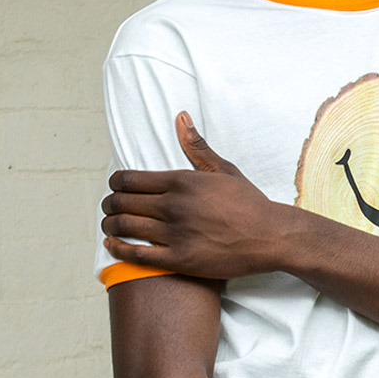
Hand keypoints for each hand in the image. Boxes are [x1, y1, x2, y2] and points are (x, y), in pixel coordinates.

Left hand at [102, 113, 295, 279]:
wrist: (270, 237)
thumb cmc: (248, 202)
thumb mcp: (223, 169)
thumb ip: (196, 146)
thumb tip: (180, 117)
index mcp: (182, 181)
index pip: (129, 179)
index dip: (115, 183)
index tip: (116, 187)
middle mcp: (174, 206)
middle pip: (122, 202)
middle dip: (109, 204)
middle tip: (108, 207)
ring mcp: (176, 234)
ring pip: (124, 227)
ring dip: (109, 225)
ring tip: (109, 225)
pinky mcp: (179, 260)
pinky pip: (137, 255)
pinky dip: (118, 249)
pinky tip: (112, 245)